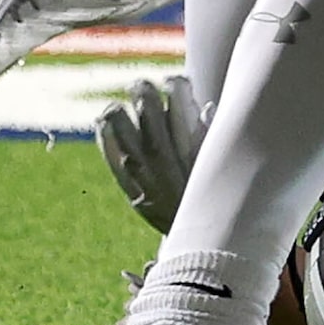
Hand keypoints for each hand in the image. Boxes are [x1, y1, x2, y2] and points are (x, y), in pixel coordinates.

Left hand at [96, 76, 208, 235]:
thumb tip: (205, 108)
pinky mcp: (130, 187)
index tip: (175, 81)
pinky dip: (105, 139)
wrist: (201, 243)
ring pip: (122, 128)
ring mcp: (144, 169)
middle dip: (144, 90)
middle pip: (147, 106)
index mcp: (193, 140)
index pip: (178, 97)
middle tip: (142, 85)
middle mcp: (166, 151)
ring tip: (116, 106)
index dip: (175, 83)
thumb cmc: (218, 198)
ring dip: (118, 112)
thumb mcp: (221, 163)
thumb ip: (213, 135)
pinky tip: (102, 128)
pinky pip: (111, 156)